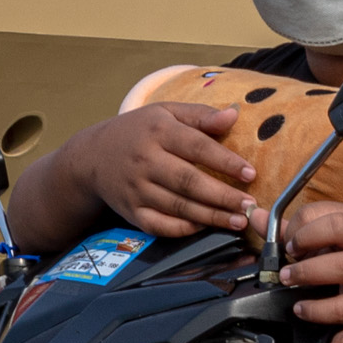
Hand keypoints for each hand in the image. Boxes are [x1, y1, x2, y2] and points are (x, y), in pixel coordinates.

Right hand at [59, 101, 261, 238]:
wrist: (92, 156)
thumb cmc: (138, 131)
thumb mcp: (165, 113)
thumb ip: (200, 115)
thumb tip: (234, 115)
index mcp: (157, 131)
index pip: (196, 147)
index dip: (225, 162)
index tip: (250, 173)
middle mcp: (145, 161)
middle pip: (189, 182)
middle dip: (222, 196)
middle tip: (250, 206)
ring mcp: (136, 189)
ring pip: (178, 207)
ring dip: (211, 217)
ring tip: (238, 221)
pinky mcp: (131, 212)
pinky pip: (160, 225)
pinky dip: (184, 229)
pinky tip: (205, 227)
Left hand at [278, 200, 342, 326]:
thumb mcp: (338, 236)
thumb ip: (295, 228)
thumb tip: (253, 215)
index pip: (324, 211)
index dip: (298, 225)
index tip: (288, 241)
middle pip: (339, 228)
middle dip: (306, 238)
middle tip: (288, 256)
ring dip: (309, 272)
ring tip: (287, 279)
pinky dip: (318, 310)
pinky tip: (302, 308)